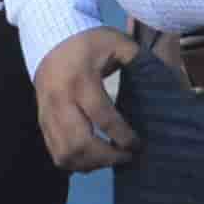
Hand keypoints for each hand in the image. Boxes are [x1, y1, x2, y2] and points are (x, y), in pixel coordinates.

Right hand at [36, 27, 141, 172]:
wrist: (49, 38)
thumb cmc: (89, 42)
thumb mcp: (117, 42)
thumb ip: (138, 60)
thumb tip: (161, 84)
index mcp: (81, 80)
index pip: (102, 117)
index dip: (122, 136)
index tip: (138, 145)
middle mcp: (60, 100)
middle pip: (80, 143)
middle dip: (107, 157)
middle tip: (126, 157)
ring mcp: (47, 113)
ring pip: (65, 153)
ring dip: (90, 164)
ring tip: (110, 160)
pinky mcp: (41, 122)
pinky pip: (54, 152)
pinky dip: (74, 162)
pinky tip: (92, 159)